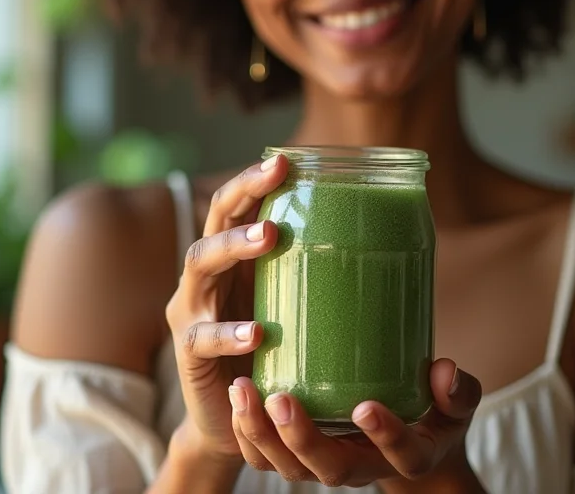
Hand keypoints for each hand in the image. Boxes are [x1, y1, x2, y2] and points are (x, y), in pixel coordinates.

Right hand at [164, 155, 287, 459]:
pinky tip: (257, 333)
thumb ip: (316, 273)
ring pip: (200, 265)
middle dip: (244, 196)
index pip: (236, 206)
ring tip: (270, 236)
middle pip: (214, 221)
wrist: (236, 414)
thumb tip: (385, 240)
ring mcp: (191, 311)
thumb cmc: (271, 347)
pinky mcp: (188, 354)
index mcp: (231, 258)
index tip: (285, 159)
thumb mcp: (291, 302)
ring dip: (234, 246)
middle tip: (277, 180)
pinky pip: (203, 338)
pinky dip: (229, 333)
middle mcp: (205, 276)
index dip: (254, 179)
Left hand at [229, 357, 481, 487]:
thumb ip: (459, 391)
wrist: (411, 438)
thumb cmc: (433, 413)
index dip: (385, 436)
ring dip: (261, 434)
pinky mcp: (302, 453)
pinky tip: (236, 399)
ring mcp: (328, 463)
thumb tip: (446, 372)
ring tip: (243, 391)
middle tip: (281, 399)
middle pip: (330, 470)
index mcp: (408, 455)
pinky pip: (268, 458)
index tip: (367, 406)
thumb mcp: (456, 404)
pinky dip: (247, 436)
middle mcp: (363, 467)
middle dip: (301, 438)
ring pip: (290, 468)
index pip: (400, 456)